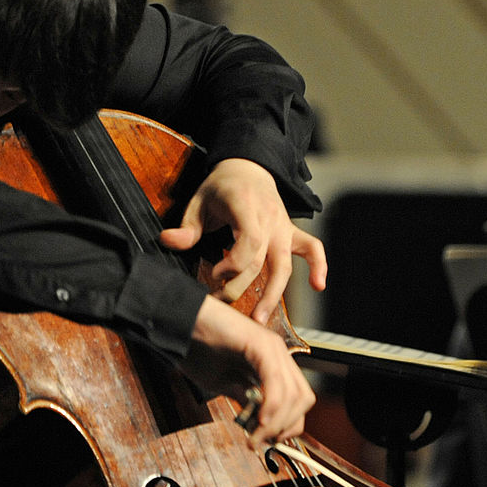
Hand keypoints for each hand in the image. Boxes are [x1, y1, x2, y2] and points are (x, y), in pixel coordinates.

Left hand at [159, 158, 326, 325]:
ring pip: (285, 264)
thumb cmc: (222, 186)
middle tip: (220, 303)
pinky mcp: (291, 232)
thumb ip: (187, 226)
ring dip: (273, 294)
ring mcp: (283, 226)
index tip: (214, 274)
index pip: (249, 242)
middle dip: (241, 287)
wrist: (248, 166)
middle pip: (262, 261)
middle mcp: (269, 218)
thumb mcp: (199, 200)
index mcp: (246, 206)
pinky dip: (319, 266)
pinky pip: (312, 248)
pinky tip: (318, 286)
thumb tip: (167, 241)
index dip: (233, 264)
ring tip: (259, 320)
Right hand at [180, 295, 315, 444]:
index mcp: (273, 363)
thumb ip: (245, 399)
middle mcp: (279, 354)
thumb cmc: (197, 348)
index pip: (297, 401)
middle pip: (303, 399)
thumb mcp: (224, 383)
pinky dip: (270, 406)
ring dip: (276, 423)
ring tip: (254, 436)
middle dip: (284, 427)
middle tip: (260, 441)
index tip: (265, 440)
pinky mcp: (261, 344)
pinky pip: (275, 381)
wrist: (180, 323)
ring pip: (294, 394)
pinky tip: (257, 420)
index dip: (286, 425)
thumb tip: (258, 424)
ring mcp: (272, 347)